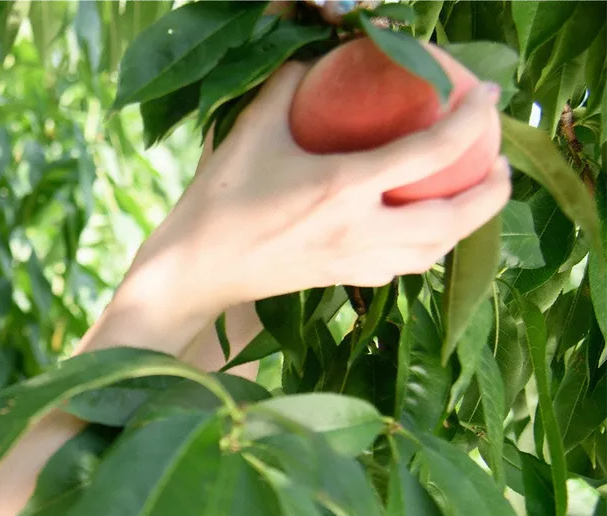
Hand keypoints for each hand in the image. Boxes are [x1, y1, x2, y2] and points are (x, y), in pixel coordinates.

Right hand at [124, 60, 510, 315]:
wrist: (193, 271)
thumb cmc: (217, 199)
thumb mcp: (252, 130)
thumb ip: (291, 86)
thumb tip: (318, 55)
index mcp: (343, 187)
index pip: (433, 151)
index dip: (473, 119)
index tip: (488, 96)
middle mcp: (359, 230)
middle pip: (454, 218)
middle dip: (492, 192)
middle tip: (502, 162)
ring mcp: (353, 262)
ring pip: (434, 252)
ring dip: (467, 226)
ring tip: (474, 198)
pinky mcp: (341, 281)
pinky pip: (404, 267)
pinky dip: (427, 248)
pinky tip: (423, 231)